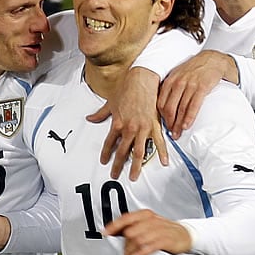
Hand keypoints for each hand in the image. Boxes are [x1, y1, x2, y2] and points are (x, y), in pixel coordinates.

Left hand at [90, 67, 166, 181]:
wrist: (141, 79)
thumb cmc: (126, 88)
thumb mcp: (110, 102)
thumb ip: (100, 114)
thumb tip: (90, 119)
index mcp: (117, 123)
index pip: (109, 143)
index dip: (106, 153)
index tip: (104, 161)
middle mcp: (129, 128)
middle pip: (122, 151)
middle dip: (118, 165)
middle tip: (115, 175)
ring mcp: (142, 128)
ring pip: (139, 152)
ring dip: (136, 166)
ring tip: (134, 176)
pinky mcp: (154, 124)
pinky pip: (158, 141)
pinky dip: (162, 152)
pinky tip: (163, 162)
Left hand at [104, 209, 191, 254]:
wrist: (184, 234)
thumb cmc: (163, 229)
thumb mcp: (146, 225)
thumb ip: (130, 227)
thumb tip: (112, 231)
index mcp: (144, 214)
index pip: (126, 218)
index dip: (114, 226)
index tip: (105, 232)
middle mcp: (151, 220)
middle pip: (131, 230)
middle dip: (124, 243)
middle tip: (122, 253)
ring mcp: (159, 229)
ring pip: (139, 239)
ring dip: (131, 250)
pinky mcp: (167, 239)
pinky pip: (151, 245)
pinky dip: (142, 251)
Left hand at [158, 50, 237, 137]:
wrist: (212, 59)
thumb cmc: (194, 69)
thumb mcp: (178, 75)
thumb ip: (171, 88)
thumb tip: (165, 106)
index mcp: (170, 81)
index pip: (161, 102)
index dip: (161, 117)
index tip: (164, 126)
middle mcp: (178, 82)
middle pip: (169, 108)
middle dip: (170, 123)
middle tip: (172, 133)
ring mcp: (190, 85)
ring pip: (181, 109)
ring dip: (179, 124)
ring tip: (179, 133)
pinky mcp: (202, 87)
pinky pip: (193, 105)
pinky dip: (189, 117)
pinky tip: (187, 125)